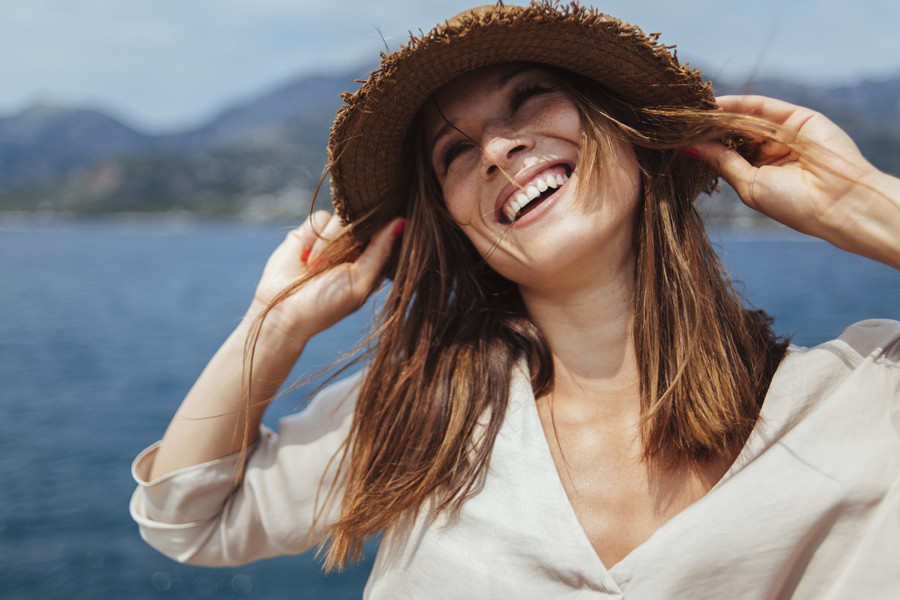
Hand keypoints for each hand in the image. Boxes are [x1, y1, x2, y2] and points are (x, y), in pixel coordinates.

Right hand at [249, 211, 404, 344]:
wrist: (281, 313)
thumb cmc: (326, 306)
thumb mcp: (360, 282)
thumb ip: (381, 251)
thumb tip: (402, 221)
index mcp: (373, 260)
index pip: (387, 231)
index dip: (382, 227)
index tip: (372, 238)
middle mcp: (355, 246)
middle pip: (364, 219)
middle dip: (350, 237)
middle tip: (337, 261)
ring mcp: (333, 238)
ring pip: (341, 216)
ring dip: (328, 243)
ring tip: (315, 268)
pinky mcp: (311, 232)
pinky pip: (320, 218)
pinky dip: (312, 238)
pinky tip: (305, 259)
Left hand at [690, 95, 899, 267]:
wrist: (836, 202)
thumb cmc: (792, 205)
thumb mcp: (748, 184)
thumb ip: (722, 161)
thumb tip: (689, 146)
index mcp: (757, 169)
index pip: (725, 150)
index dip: (703, 144)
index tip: (675, 138)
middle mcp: (769, 149)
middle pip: (731, 131)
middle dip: (706, 127)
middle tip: (677, 121)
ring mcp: (783, 132)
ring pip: (744, 118)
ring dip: (718, 114)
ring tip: (691, 112)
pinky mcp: (797, 116)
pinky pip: (762, 107)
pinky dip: (739, 104)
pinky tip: (715, 105)